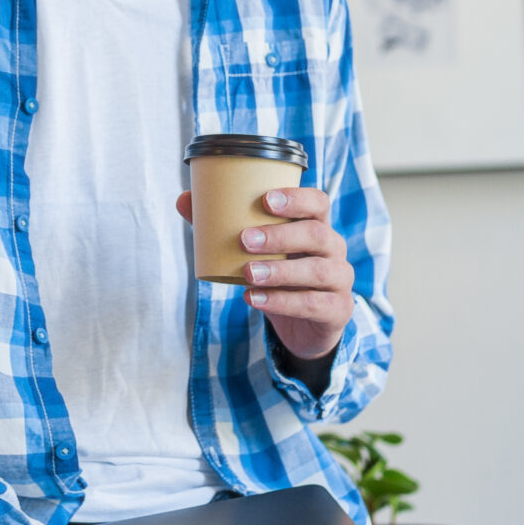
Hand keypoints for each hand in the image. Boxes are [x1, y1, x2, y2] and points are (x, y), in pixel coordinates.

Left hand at [174, 185, 354, 359]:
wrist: (305, 326)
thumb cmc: (280, 276)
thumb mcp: (257, 252)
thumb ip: (223, 226)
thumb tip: (184, 199)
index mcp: (317, 226)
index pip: (318, 203)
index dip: (297, 198)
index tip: (265, 199)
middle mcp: (334, 249)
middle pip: (316, 235)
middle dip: (280, 236)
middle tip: (244, 240)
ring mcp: (339, 280)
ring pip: (316, 271)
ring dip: (279, 271)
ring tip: (247, 273)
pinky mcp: (336, 310)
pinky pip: (312, 304)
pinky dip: (281, 302)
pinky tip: (254, 299)